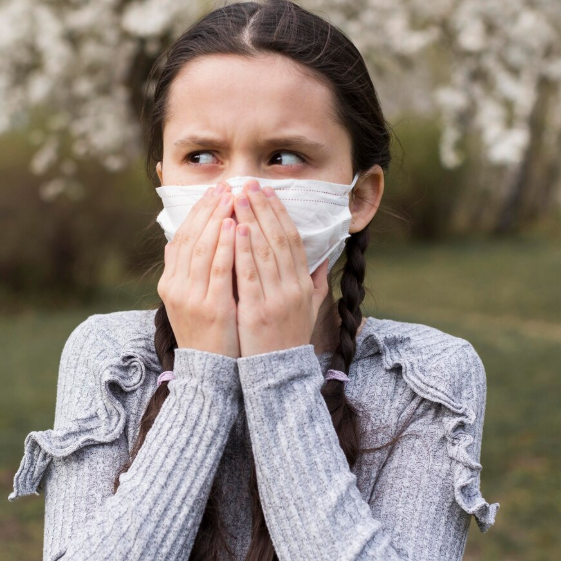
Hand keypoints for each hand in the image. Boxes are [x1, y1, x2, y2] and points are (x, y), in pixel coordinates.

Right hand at [158, 181, 240, 357]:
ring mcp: (192, 298)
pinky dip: (226, 245)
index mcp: (170, 284)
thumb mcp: (188, 302)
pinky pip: (218, 269)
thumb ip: (185, 273)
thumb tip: (179, 243)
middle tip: (224, 186)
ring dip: (217, 219)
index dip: (197, 213)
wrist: (208, 372)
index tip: (212, 192)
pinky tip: (235, 226)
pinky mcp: (211, 307)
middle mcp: (176, 288)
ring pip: (202, 249)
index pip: (181, 239)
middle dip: (208, 210)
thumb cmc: (206, 334)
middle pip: (190, 239)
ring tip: (230, 197)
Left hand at [233, 179, 330, 356]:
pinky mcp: (257, 312)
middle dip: (263, 208)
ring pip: (264, 252)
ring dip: (251, 221)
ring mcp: (276, 300)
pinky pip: (250, 276)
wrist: (279, 376)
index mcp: (304, 284)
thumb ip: (317, 282)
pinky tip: (237, 230)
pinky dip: (244, 251)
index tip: (268, 192)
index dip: (280, 213)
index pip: (292, 240)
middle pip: (278, 239)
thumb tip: (324, 259)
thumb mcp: (310, 309)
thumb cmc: (288, 340)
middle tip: (249, 184)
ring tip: (238, 197)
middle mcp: (293, 288)